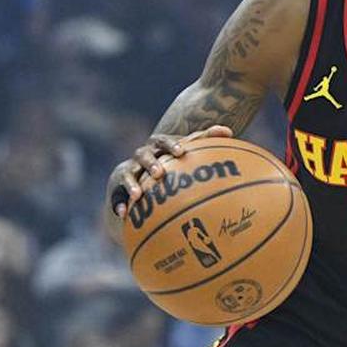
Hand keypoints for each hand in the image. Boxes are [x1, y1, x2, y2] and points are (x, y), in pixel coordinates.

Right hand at [108, 125, 232, 217]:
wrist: (138, 173)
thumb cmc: (170, 162)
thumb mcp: (184, 153)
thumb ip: (205, 140)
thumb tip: (229, 131)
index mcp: (158, 147)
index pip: (164, 142)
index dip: (172, 146)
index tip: (182, 152)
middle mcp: (143, 156)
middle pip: (144, 155)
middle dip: (151, 163)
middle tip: (160, 173)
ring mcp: (129, 170)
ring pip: (128, 174)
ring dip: (133, 184)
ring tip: (138, 195)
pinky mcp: (118, 186)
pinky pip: (117, 196)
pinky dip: (120, 204)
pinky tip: (124, 214)